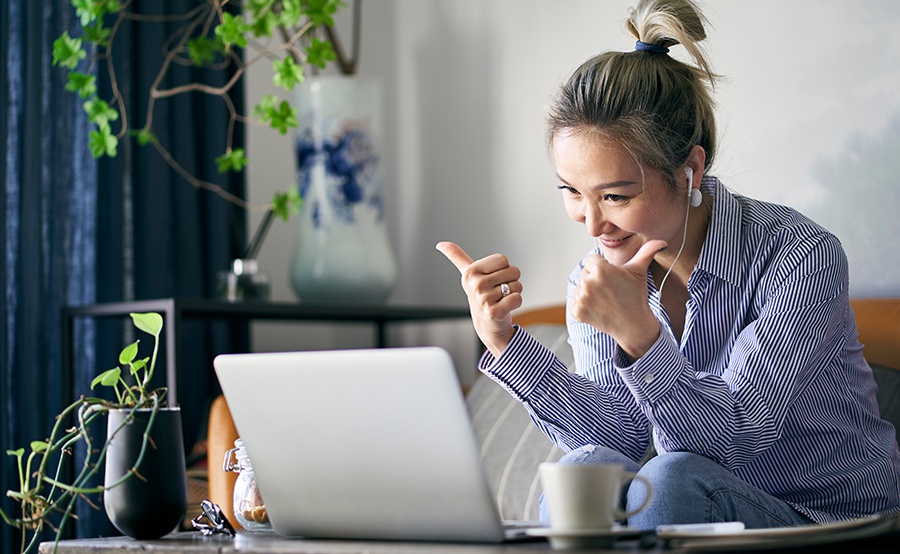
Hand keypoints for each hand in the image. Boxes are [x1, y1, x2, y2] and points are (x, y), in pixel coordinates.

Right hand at [436, 241, 522, 357]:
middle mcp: (475, 285)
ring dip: (513, 293)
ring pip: (517, 285)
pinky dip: (516, 303)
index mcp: (470, 272)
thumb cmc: (480, 295)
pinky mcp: (494, 311)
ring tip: (501, 300)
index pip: (503, 259)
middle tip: (498, 292)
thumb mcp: (467, 274)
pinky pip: (517, 298)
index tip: (492, 279)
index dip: (503, 269)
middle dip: (510, 281)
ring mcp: (484, 299)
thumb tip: (440, 244)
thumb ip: (456, 256)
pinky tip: (505, 308)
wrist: (487, 324)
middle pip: (513, 271)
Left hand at [570, 240, 665, 359]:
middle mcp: (588, 282)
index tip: (612, 277)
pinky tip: (598, 308)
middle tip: (610, 289)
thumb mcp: (639, 271)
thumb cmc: (635, 296)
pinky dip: (583, 305)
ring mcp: (581, 298)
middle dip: (595, 278)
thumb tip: (662, 241)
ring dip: (589, 291)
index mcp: (600, 269)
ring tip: (605, 299)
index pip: (592, 259)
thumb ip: (647, 252)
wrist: (633, 325)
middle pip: (585, 272)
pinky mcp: (576, 311)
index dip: (602, 267)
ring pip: (580, 287)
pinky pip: (575, 301)